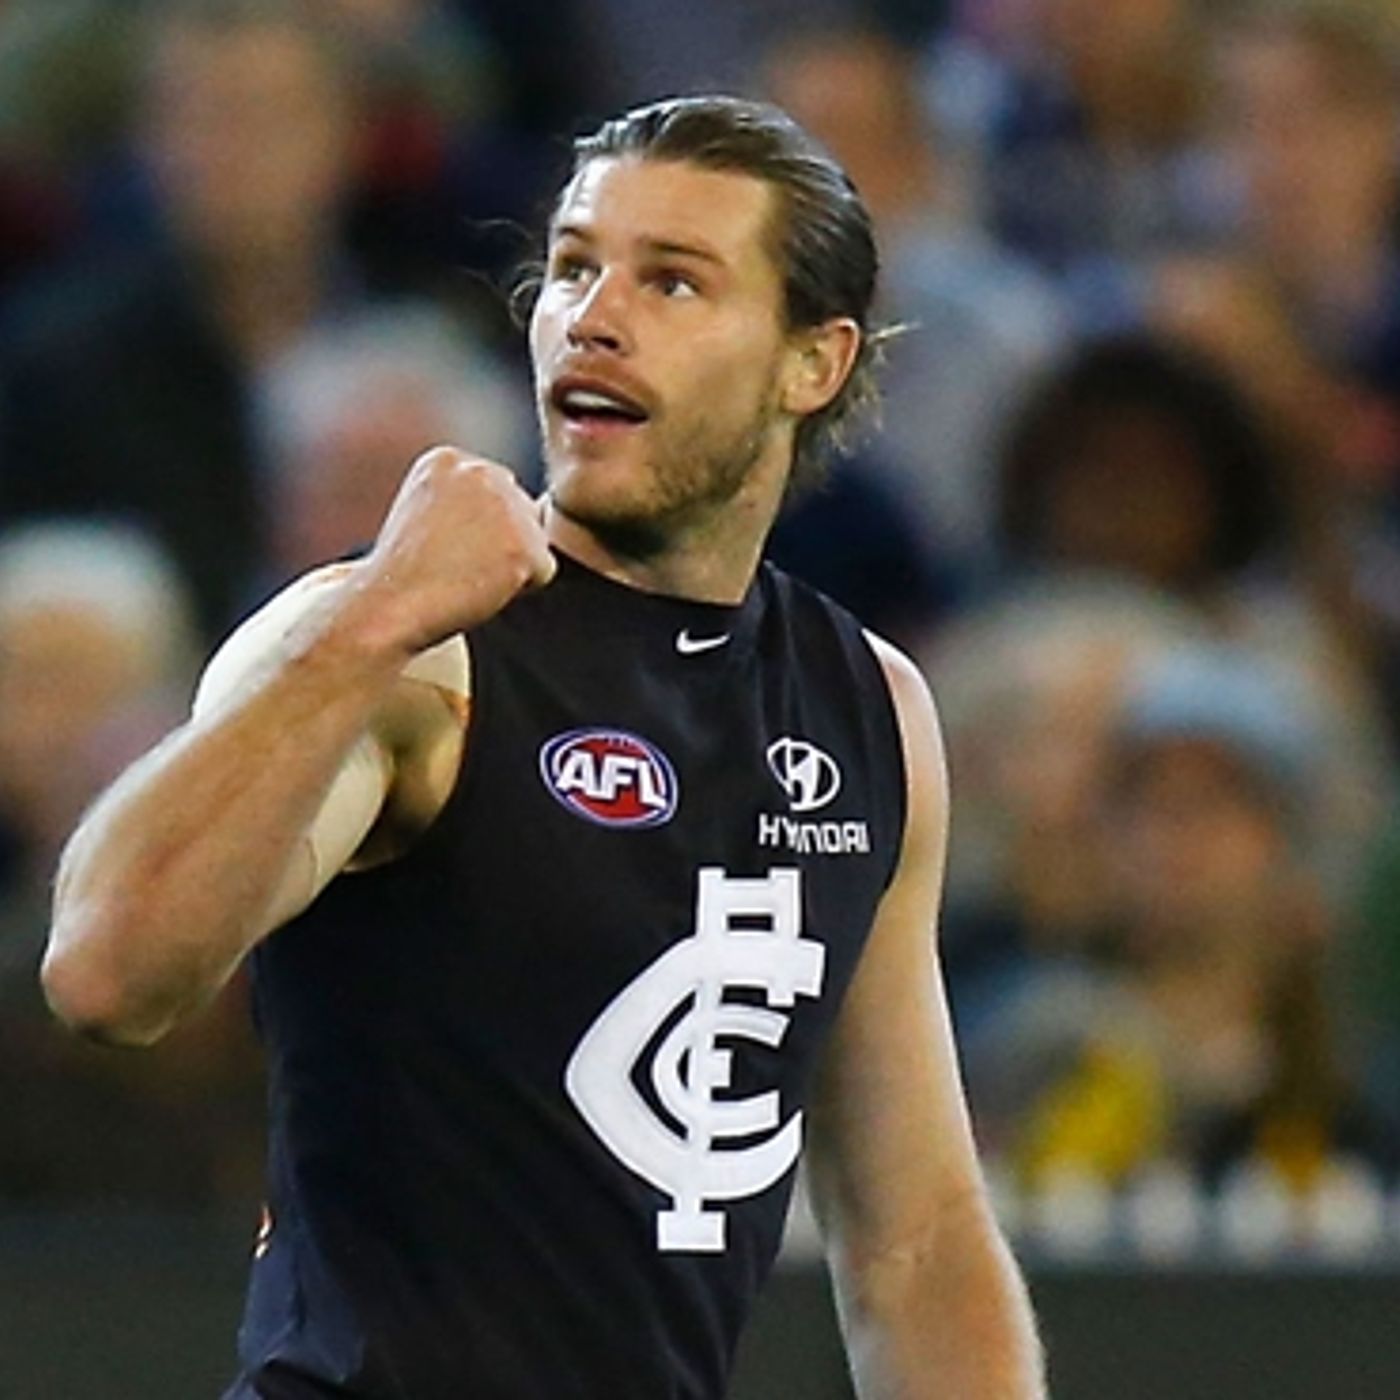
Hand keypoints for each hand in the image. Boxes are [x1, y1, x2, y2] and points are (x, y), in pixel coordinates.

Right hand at [348, 446, 555, 654]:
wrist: (389, 607)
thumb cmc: (404, 573)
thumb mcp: (427, 513)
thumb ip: (472, 500)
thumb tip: (541, 506)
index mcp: (450, 460)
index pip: (495, 493)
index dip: (473, 531)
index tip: (438, 545)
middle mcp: (480, 471)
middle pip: (521, 511)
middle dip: (498, 544)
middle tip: (453, 564)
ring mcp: (505, 505)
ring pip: (534, 541)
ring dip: (509, 566)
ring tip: (465, 575)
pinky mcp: (524, 544)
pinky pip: (543, 571)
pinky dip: (520, 589)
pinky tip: (481, 588)